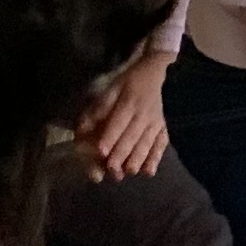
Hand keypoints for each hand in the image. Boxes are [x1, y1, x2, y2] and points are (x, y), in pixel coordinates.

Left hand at [76, 49, 170, 181]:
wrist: (152, 73)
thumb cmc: (125, 83)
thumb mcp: (109, 90)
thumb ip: (97, 110)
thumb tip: (82, 130)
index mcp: (128, 103)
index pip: (118, 122)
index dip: (110, 137)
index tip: (102, 151)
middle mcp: (143, 114)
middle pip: (132, 136)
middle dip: (122, 153)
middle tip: (112, 169)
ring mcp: (155, 122)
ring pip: (147, 142)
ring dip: (138, 158)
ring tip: (130, 172)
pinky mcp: (162, 128)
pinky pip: (161, 144)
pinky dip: (156, 158)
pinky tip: (149, 172)